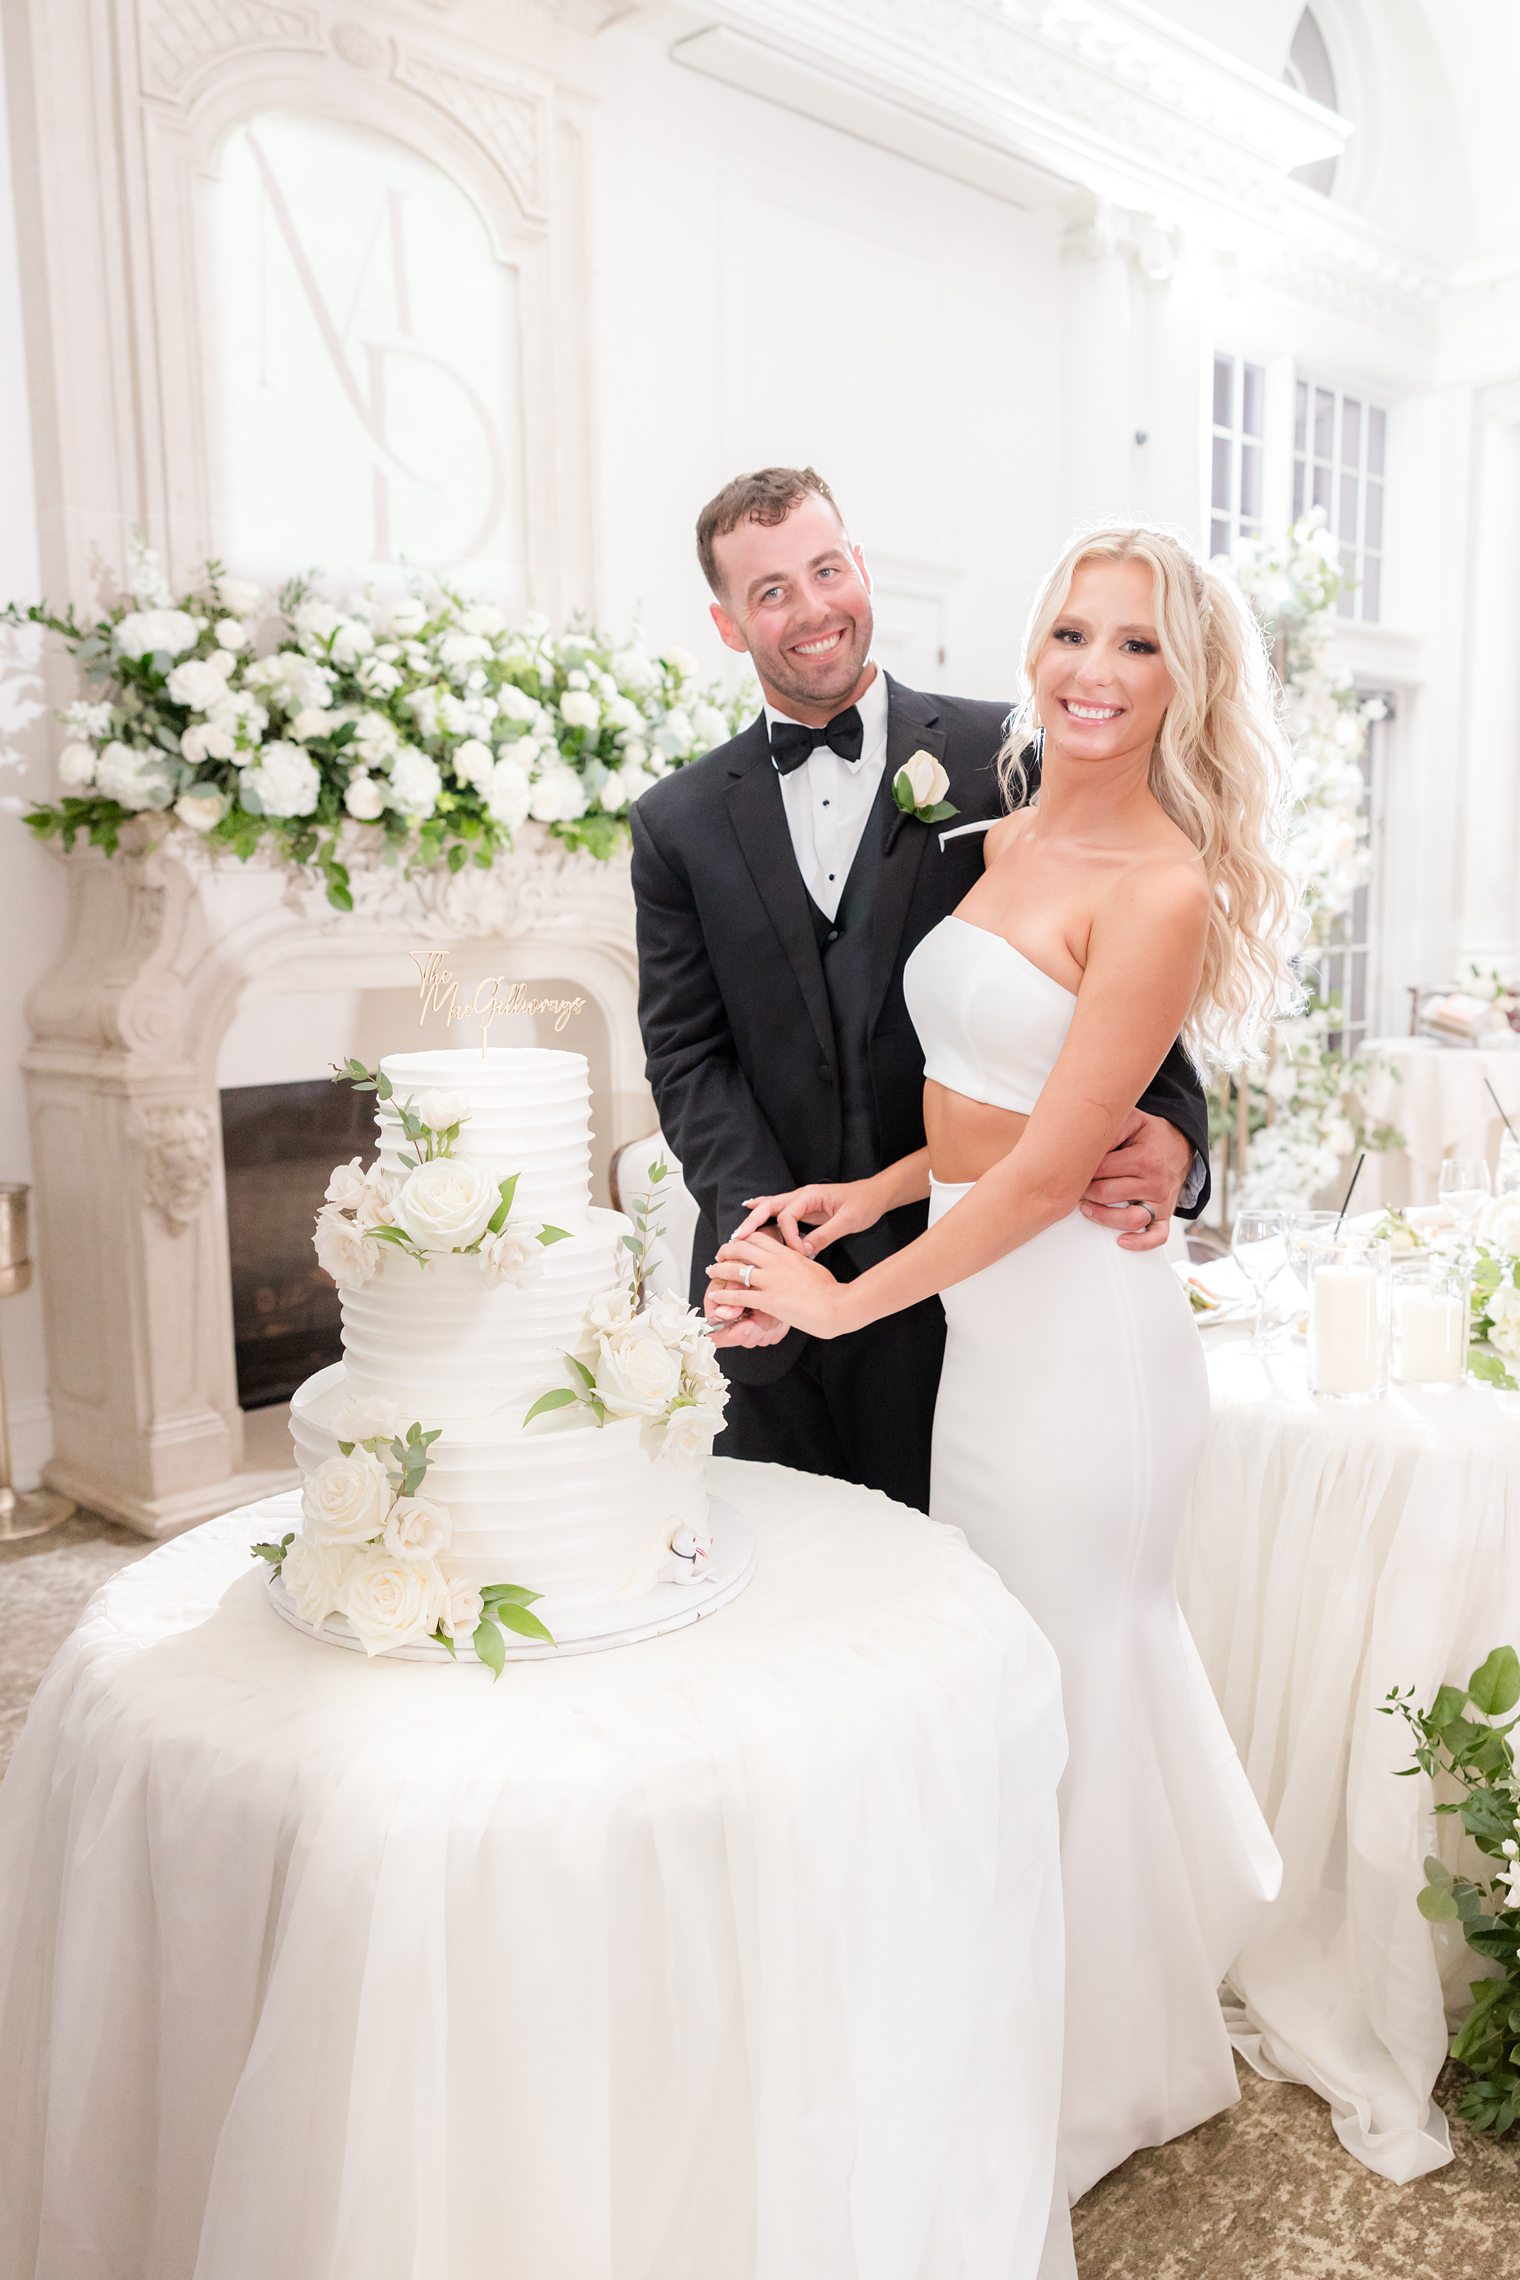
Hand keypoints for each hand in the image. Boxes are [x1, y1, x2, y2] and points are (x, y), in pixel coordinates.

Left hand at [708, 1229, 852, 1339]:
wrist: (837, 1305)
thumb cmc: (830, 1289)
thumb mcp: (811, 1266)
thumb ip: (797, 1261)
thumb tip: (795, 1259)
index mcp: (787, 1253)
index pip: (757, 1237)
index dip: (743, 1239)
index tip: (737, 1245)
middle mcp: (776, 1263)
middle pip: (741, 1248)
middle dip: (725, 1251)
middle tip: (718, 1256)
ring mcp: (771, 1281)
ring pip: (735, 1269)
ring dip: (719, 1270)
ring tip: (711, 1273)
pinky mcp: (768, 1300)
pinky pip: (739, 1295)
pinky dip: (724, 1296)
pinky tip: (716, 1297)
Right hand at [729, 1177, 883, 1257]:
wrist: (875, 1194)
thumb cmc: (864, 1204)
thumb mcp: (849, 1221)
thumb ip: (826, 1234)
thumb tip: (805, 1250)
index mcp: (810, 1196)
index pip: (787, 1217)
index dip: (789, 1237)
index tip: (798, 1254)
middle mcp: (802, 1195)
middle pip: (770, 1206)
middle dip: (753, 1222)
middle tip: (738, 1238)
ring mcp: (802, 1200)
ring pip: (771, 1207)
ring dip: (754, 1218)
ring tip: (738, 1232)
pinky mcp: (804, 1207)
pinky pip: (779, 1209)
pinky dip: (763, 1210)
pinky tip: (750, 1210)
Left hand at [1080, 1108, 1191, 1252]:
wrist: (1180, 1146)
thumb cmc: (1151, 1136)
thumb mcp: (1132, 1121)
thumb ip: (1110, 1130)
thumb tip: (1084, 1145)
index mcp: (1144, 1158)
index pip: (1102, 1170)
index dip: (1083, 1171)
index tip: (1074, 1170)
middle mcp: (1154, 1182)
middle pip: (1109, 1194)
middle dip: (1087, 1191)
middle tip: (1077, 1188)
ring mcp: (1160, 1201)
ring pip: (1129, 1218)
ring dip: (1103, 1216)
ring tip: (1087, 1209)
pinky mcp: (1165, 1215)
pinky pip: (1157, 1235)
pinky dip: (1141, 1243)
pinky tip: (1122, 1241)